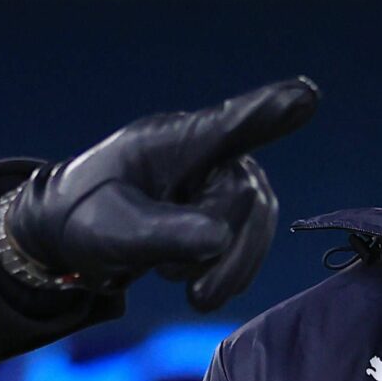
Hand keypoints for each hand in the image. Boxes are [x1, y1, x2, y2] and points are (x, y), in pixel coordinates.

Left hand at [5, 78, 316, 310]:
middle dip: (218, 249)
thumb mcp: (110, 230)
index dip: (269, 112)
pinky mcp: (232, 210)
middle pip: (245, 200)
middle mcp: (212, 153)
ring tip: (180, 284)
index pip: (228, 125)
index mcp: (174, 141)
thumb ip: (162, 233)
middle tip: (167, 276)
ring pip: (256, 227)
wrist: (76, 234)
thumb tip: (219, 239)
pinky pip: (251, 244)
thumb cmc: (86, 216)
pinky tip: (195, 282)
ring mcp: (226, 180)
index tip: (306, 96)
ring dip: (224, 267)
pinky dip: (226, 272)